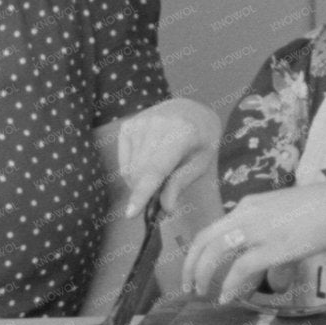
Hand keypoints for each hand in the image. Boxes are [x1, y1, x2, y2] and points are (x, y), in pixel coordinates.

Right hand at [116, 97, 220, 216]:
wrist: (191, 110)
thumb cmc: (201, 140)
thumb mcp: (201, 162)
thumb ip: (181, 183)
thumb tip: (166, 209)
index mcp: (182, 132)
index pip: (156, 168)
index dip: (143, 193)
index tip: (130, 214)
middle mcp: (156, 124)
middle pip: (140, 172)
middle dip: (145, 193)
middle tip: (160, 198)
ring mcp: (139, 123)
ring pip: (130, 169)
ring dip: (140, 183)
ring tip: (160, 176)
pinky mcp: (127, 126)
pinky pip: (124, 162)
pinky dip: (133, 173)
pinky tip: (148, 166)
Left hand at [181, 185, 325, 302]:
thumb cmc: (322, 209)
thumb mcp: (285, 215)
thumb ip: (269, 234)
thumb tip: (267, 264)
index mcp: (248, 205)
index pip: (213, 228)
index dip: (200, 251)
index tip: (197, 268)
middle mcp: (246, 213)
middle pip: (204, 239)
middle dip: (191, 264)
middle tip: (188, 285)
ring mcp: (258, 229)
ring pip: (215, 251)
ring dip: (203, 274)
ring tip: (202, 292)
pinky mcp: (273, 246)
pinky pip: (240, 268)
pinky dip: (229, 284)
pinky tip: (226, 297)